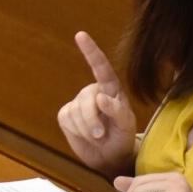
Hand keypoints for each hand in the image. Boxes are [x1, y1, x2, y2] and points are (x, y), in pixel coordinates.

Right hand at [56, 31, 136, 177]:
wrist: (108, 156)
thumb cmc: (121, 137)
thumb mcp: (126, 126)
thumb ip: (117, 111)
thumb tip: (101, 98)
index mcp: (111, 89)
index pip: (101, 67)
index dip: (90, 51)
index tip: (80, 35)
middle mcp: (93, 91)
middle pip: (86, 100)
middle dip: (92, 121)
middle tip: (102, 136)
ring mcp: (77, 102)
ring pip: (76, 112)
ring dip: (87, 130)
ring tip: (98, 137)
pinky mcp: (66, 115)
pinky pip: (67, 120)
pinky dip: (77, 132)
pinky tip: (85, 135)